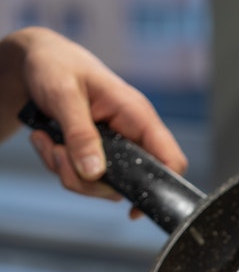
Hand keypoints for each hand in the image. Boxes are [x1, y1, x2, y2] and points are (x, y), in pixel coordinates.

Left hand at [0, 26, 186, 208]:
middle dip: (86, 180)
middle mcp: (130, 135)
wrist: (35, 61)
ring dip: (67, 172)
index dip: (161, 188)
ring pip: (100, 185)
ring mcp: (113, 148)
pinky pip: (82, 178)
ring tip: (47, 141)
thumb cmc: (55, 65)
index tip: (134, 209)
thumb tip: (94, 172)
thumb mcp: (64, 95)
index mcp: (137, 116)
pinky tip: (48, 141)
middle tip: (58, 154)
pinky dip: (59, 166)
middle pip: (127, 184)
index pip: (170, 159)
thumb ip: (80, 134)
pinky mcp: (96, 154)